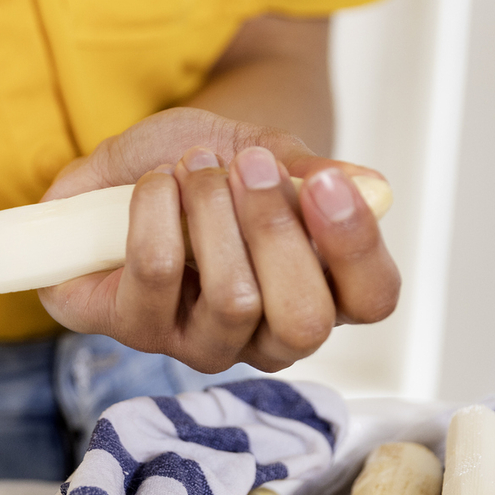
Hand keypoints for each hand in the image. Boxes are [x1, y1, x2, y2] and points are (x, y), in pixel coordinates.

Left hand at [39, 108, 399, 372]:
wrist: (122, 171)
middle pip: (305, 321)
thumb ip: (310, 173)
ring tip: (194, 166)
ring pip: (233, 300)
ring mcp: (205, 343)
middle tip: (248, 164)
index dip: (356, 246)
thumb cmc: (202, 172)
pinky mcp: (140, 330)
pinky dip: (157, 209)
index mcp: (321, 293)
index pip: (371, 299)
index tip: (325, 182)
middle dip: (276, 229)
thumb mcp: (262, 152)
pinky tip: (156, 184)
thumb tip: (373, 188)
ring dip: (212, 210)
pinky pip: (160, 272)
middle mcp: (269, 335)